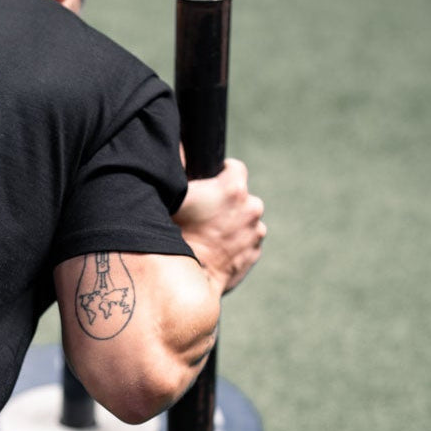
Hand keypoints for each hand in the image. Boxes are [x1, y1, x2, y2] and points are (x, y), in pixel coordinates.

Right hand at [172, 157, 265, 293]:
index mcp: (234, 188)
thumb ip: (182, 171)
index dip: (221, 173)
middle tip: (205, 217)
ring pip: (246, 222)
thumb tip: (182, 152)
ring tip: (209, 237)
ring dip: (233, 226)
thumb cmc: (175, 235)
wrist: (185, 279)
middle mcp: (251, 208)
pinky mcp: (254, 254)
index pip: (235, 167)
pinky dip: (235, 245)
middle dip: (228, 204)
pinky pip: (247, 243)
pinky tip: (216, 251)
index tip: (211, 183)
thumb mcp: (175, 197)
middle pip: (243, 197)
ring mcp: (255, 233)